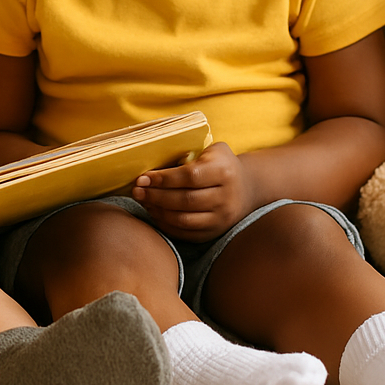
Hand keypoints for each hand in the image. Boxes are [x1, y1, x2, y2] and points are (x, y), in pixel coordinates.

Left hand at [131, 142, 253, 242]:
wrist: (248, 188)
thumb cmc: (221, 164)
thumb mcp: (213, 151)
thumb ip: (189, 153)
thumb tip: (152, 163)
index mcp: (224, 171)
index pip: (190, 177)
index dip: (164, 178)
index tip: (143, 177)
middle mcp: (226, 197)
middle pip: (185, 200)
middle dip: (156, 196)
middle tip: (137, 191)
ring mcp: (222, 218)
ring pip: (184, 219)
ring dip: (158, 211)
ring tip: (143, 201)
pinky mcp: (215, 232)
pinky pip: (186, 233)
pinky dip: (166, 224)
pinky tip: (155, 213)